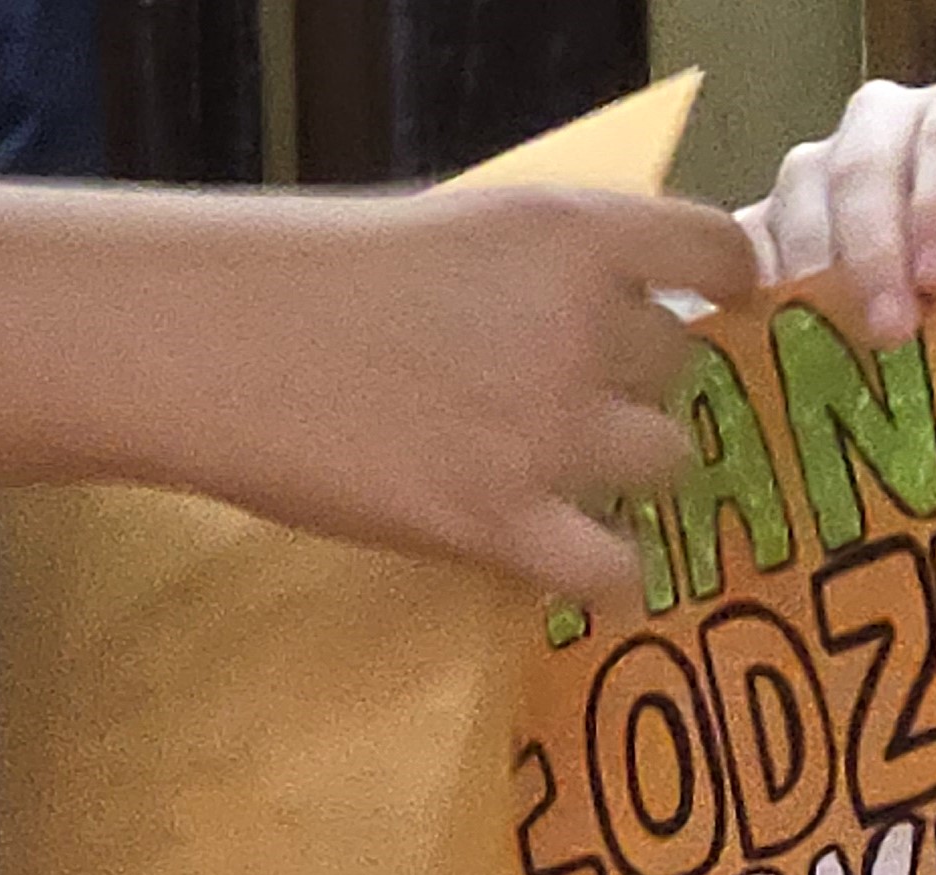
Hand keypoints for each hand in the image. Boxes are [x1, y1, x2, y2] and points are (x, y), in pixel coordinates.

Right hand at [0, 182, 761, 593]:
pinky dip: (611, 582)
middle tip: (570, 406)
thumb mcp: (455, 232)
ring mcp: (548, 431)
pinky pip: (616, 573)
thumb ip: (546, 273)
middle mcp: (581, 327)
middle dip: (638, 391)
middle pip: (682, 374)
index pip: (717, 254)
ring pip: (666, 466)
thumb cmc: (307, 275)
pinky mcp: (501, 523)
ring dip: (626, 477)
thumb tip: (619, 316)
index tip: (716, 314)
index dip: (728, 290)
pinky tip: (584, 578)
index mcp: (571, 233)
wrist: (208, 339)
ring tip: (560, 481)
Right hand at [743, 70, 935, 354]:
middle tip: (888, 331)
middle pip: (865, 161)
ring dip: (816, 277)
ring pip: (801, 195)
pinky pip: (746, 242)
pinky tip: (773, 344)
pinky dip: (757, 292)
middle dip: (874, 250)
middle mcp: (888, 123)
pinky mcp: (764, 217)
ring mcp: (818, 165)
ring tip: (831, 350)